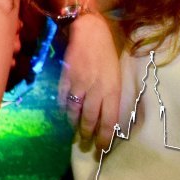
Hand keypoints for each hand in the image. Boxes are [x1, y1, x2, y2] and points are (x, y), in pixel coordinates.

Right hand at [57, 11, 121, 148]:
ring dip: (74, 124)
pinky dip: (64, 108)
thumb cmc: (107, 52)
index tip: (101, 148)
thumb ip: (111, 94)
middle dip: (87, 135)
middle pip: (90, 120)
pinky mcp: (66, 78)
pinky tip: (65, 112)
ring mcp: (80, 85)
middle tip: (85, 144)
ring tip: (75, 131)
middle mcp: (97, 91)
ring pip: (75, 112)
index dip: (104, 137)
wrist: (90, 31)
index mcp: (113, 90)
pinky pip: (63, 99)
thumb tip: (107, 114)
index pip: (109, 122)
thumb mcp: (116, 74)